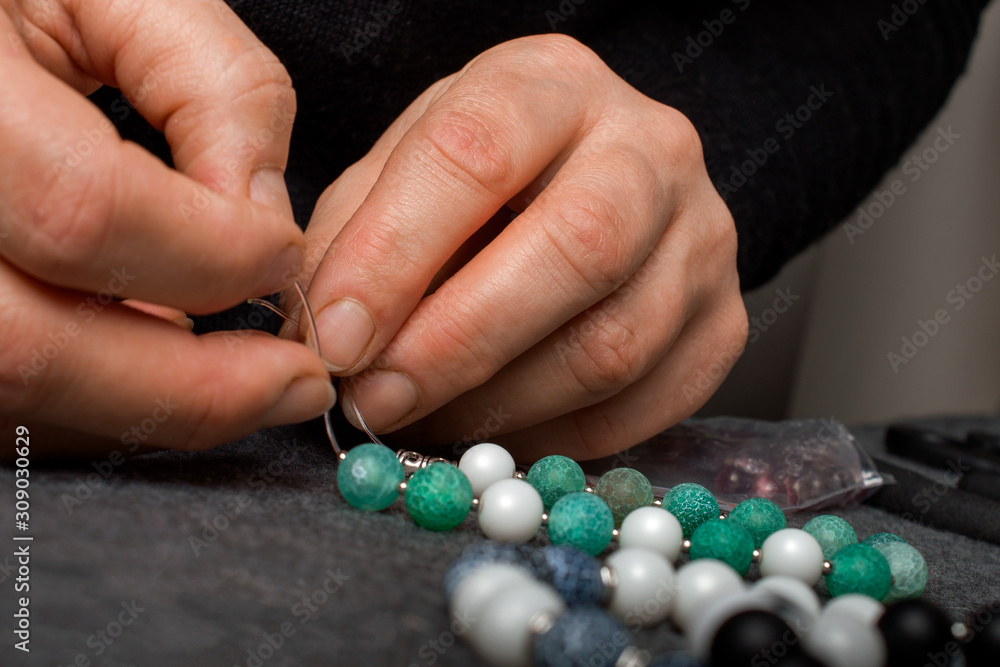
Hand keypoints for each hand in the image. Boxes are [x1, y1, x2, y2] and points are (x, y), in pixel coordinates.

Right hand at [1, 0, 333, 457]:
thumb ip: (213, 87)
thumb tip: (261, 216)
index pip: (84, 210)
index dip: (210, 256)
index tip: (284, 259)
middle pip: (33, 344)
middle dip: (196, 388)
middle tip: (296, 383)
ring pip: (16, 394)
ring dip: (151, 404)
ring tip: (241, 378)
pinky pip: (6, 398)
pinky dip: (97, 399)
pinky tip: (155, 360)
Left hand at [297, 35, 746, 461]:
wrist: (595, 186)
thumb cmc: (479, 181)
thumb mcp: (402, 171)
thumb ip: (358, 238)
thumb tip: (326, 340)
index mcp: (551, 85)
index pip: (477, 153)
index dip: (396, 255)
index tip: (337, 338)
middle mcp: (649, 148)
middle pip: (577, 249)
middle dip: (460, 342)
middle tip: (379, 401)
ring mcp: (703, 237)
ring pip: (614, 344)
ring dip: (501, 405)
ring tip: (429, 418)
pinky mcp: (724, 321)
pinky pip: (646, 403)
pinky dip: (558, 436)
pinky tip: (500, 429)